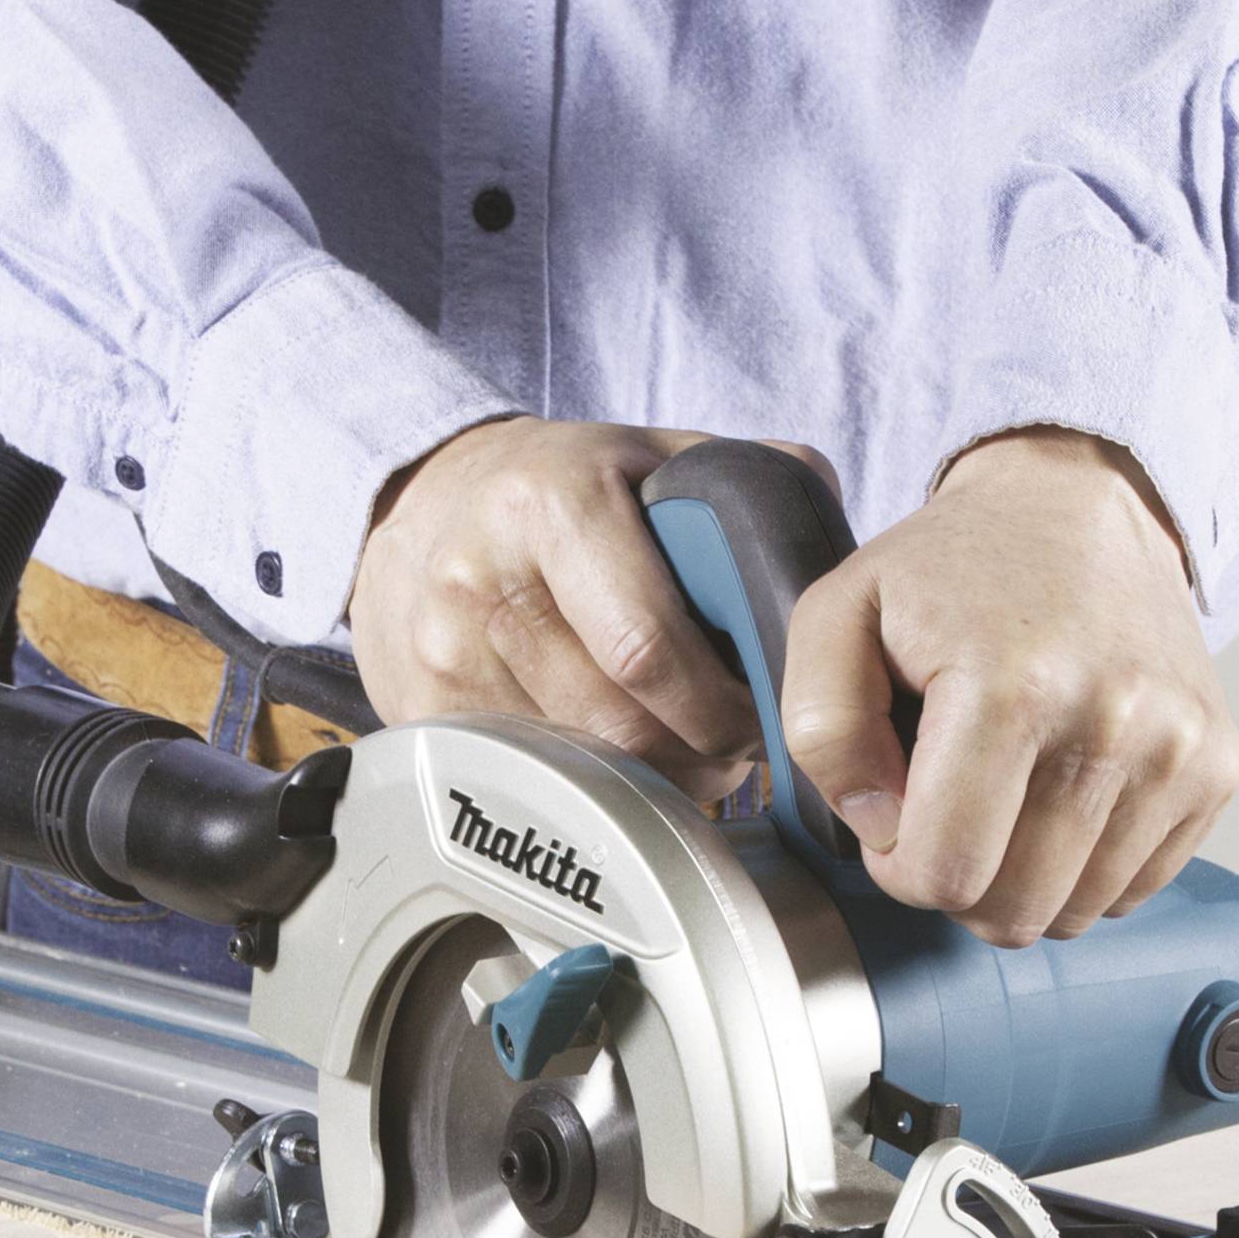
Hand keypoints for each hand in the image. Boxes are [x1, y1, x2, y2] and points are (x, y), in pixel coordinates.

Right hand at [349, 416, 813, 804]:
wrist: (419, 506)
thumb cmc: (555, 487)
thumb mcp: (647, 455)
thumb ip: (743, 488)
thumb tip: (820, 556)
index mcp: (551, 503)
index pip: (645, 645)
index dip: (718, 703)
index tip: (761, 716)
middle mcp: (483, 580)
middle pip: (616, 723)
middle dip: (697, 753)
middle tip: (736, 748)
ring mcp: (444, 653)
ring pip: (576, 763)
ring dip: (650, 776)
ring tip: (685, 752)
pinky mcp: (423, 707)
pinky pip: (529, 777)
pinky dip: (587, 782)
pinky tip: (615, 756)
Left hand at [781, 428, 1238, 946]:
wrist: (1076, 507)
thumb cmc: (948, 569)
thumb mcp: (837, 617)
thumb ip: (824, 732)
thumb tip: (882, 830)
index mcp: (1012, 692)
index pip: (944, 874)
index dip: (898, 869)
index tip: (895, 814)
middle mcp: (1115, 725)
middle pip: (1013, 910)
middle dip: (956, 882)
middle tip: (942, 810)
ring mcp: (1180, 751)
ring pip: (1074, 913)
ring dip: (1020, 879)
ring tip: (1000, 794)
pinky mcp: (1218, 767)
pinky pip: (1134, 888)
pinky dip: (1083, 869)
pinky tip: (1056, 797)